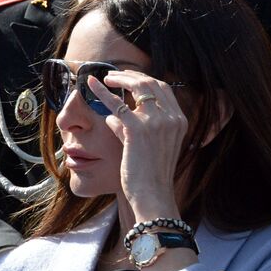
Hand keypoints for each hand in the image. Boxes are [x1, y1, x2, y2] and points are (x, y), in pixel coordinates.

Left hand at [87, 71, 187, 220]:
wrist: (153, 196)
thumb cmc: (150, 177)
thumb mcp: (151, 148)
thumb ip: (136, 130)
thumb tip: (113, 117)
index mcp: (179, 121)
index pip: (164, 89)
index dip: (145, 80)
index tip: (129, 78)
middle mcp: (171, 118)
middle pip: (151, 83)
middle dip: (131, 75)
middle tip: (114, 75)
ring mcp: (156, 122)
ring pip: (137, 87)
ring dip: (118, 79)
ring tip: (103, 78)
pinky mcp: (137, 130)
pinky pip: (116, 104)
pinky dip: (103, 93)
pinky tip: (91, 87)